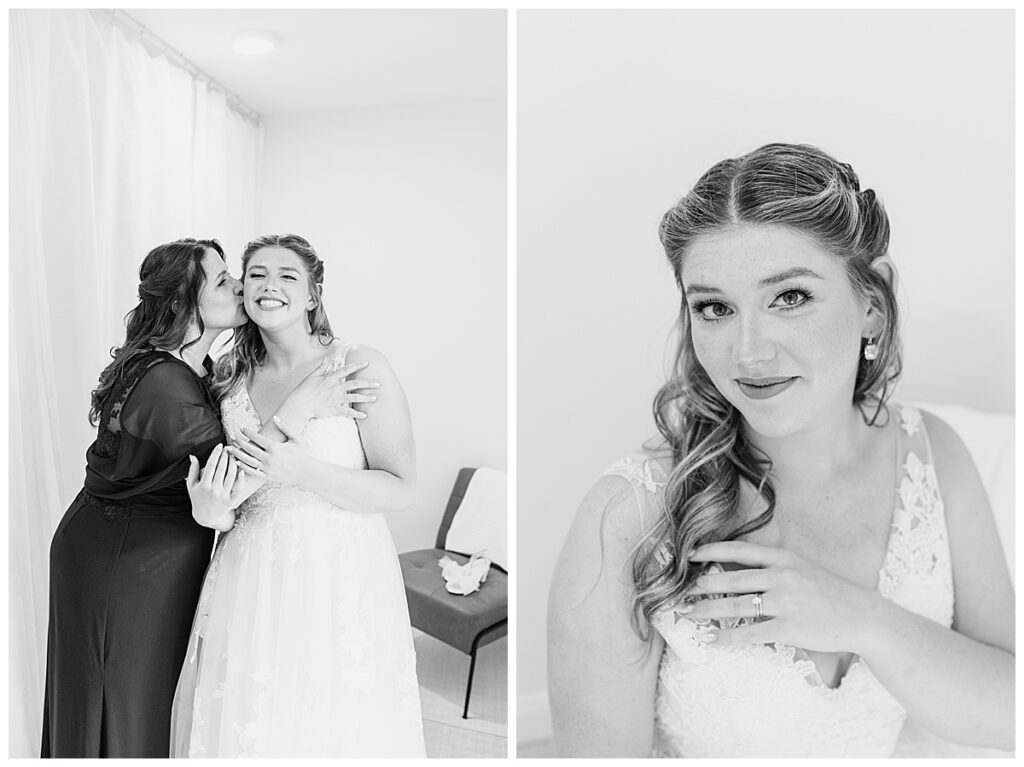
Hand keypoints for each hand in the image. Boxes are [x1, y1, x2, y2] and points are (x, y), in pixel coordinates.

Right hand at [187, 444, 265, 531]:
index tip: (219, 445)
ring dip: (233, 463)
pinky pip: (238, 488)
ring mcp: (223, 496)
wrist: (205, 517)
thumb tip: (192, 455)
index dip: (216, 454)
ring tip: (235, 455)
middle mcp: (214, 490)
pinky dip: (241, 479)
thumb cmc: (197, 498)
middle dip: (225, 456)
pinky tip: (242, 470)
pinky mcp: (231, 501)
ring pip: (231, 476)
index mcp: (203, 485)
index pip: (211, 465)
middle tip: (229, 447)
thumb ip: (192, 470)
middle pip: (222, 469)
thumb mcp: (191, 485)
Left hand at [229, 416, 309, 485]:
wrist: (307, 472)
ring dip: (237, 453)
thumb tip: (275, 417)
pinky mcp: (267, 476)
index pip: (257, 438)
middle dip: (239, 441)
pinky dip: (243, 467)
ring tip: (230, 448)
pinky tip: (236, 462)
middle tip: (232, 436)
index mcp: (275, 447)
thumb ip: (284, 427)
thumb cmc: (303, 454)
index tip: (242, 428)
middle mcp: (269, 458)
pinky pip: (252, 471)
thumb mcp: (296, 438)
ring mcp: (267, 468)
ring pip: (248, 460)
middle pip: (250, 448)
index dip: (248, 432)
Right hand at [279, 358, 378, 422]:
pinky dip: (357, 415)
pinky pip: (348, 412)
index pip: (346, 370)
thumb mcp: (313, 376)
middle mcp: (336, 388)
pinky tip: (365, 416)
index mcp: (331, 378)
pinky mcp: (335, 409)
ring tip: (375, 398)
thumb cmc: (305, 389)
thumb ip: (322, 367)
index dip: (357, 366)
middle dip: (368, 383)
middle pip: (355, 384)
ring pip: (355, 398)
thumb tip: (327, 359)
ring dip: (366, 398)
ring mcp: (336, 399)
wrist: (300, 404)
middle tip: (378, 384)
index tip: (367, 363)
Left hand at [680, 541, 879, 652]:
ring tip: (689, 613)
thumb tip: (737, 568)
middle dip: (702, 585)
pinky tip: (712, 639)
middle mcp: (782, 577)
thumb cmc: (829, 592)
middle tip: (682, 591)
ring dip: (706, 610)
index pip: (739, 550)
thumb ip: (773, 566)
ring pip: (734, 606)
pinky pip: (749, 633)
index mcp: (784, 558)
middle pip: (731, 579)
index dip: (711, 551)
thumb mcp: (802, 567)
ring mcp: (784, 603)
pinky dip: (726, 637)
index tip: (690, 555)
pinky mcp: (788, 628)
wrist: (861, 617)